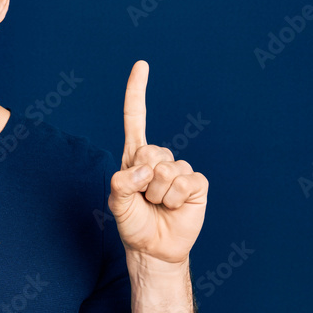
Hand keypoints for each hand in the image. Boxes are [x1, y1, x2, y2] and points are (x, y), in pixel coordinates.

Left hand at [108, 61, 207, 265]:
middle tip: (143, 198)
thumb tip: (143, 170)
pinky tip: (174, 207)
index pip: (136, 118)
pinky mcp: (197, 183)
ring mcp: (179, 169)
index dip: (138, 92)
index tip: (142, 65)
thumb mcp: (116, 204)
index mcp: (135, 156)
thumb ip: (120, 184)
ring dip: (157, 195)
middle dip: (141, 181)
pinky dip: (174, 199)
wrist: (154, 248)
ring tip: (157, 205)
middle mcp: (158, 158)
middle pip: (149, 153)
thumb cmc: (133, 223)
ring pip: (166, 171)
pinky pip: (185, 182)